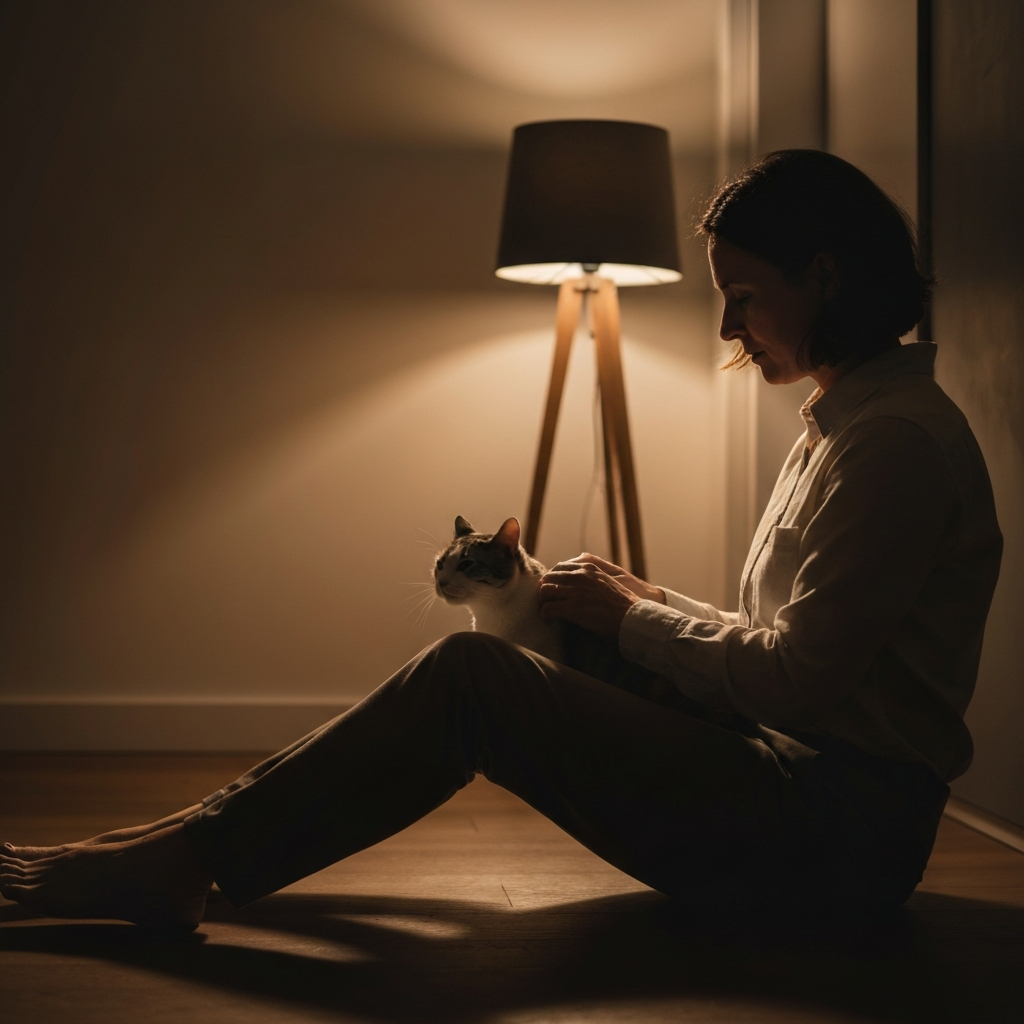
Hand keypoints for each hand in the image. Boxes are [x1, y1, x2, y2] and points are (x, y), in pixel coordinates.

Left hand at [538, 555, 656, 637]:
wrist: (633, 617)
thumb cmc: (626, 601)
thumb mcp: (614, 576)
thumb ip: (597, 568)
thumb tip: (583, 556)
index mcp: (589, 568)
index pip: (560, 567)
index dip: (555, 578)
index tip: (555, 587)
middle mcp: (579, 576)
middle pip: (550, 577)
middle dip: (546, 588)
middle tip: (547, 599)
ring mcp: (574, 592)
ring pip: (545, 591)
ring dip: (543, 600)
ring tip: (546, 609)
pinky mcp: (571, 609)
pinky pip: (548, 609)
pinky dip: (545, 614)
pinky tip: (548, 620)